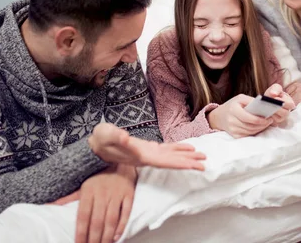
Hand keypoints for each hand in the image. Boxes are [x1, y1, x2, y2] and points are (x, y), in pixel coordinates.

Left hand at [52, 164, 135, 242]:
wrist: (119, 160)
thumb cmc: (99, 177)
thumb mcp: (83, 186)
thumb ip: (68, 198)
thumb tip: (48, 205)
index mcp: (88, 191)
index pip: (83, 216)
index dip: (80, 232)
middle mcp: (102, 193)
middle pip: (97, 221)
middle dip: (93, 238)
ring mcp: (116, 194)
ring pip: (111, 219)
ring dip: (106, 236)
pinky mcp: (129, 195)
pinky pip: (125, 212)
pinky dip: (121, 226)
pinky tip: (116, 237)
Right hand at [88, 123, 205, 170]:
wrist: (95, 145)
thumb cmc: (100, 140)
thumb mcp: (105, 135)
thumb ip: (114, 136)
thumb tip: (125, 136)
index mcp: (140, 156)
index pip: (163, 162)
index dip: (179, 163)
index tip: (193, 166)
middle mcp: (147, 157)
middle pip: (171, 161)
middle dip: (188, 162)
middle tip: (205, 162)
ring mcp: (148, 153)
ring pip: (170, 156)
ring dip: (186, 156)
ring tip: (202, 155)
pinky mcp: (147, 147)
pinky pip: (166, 149)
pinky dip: (177, 148)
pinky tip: (188, 147)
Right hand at [207, 94, 272, 137]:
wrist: (220, 116)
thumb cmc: (233, 105)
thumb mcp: (240, 98)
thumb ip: (251, 101)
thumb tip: (264, 105)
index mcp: (233, 110)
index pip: (249, 118)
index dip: (260, 119)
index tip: (269, 118)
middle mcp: (231, 121)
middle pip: (251, 126)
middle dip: (263, 124)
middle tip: (270, 121)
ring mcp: (232, 130)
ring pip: (251, 131)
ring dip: (260, 128)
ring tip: (266, 123)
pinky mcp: (235, 136)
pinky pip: (248, 135)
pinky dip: (255, 131)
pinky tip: (258, 127)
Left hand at [263, 83, 294, 124]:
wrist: (267, 100)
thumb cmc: (273, 94)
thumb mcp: (275, 88)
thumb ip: (276, 89)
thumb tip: (274, 94)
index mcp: (289, 102)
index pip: (290, 104)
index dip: (283, 102)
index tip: (275, 98)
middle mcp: (287, 111)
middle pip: (285, 113)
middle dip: (278, 109)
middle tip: (270, 105)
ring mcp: (282, 117)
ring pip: (280, 118)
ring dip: (273, 113)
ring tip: (266, 108)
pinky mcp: (276, 121)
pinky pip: (273, 121)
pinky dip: (269, 117)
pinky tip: (264, 112)